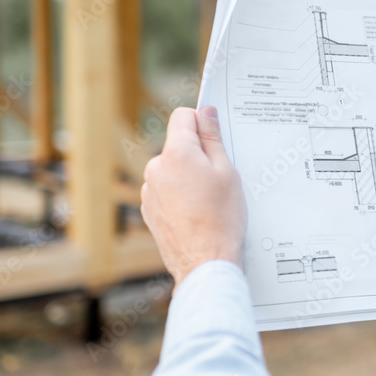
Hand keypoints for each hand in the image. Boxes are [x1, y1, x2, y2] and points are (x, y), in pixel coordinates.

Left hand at [140, 106, 246, 290]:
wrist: (205, 262)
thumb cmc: (221, 219)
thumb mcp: (227, 172)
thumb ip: (212, 138)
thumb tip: (205, 112)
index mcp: (176, 154)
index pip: (183, 116)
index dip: (201, 122)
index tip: (214, 136)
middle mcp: (156, 169)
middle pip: (177, 145)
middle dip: (197, 154)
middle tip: (218, 177)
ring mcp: (148, 190)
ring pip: (172, 169)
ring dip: (187, 176)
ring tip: (208, 200)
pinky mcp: (148, 210)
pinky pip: (165, 190)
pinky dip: (179, 195)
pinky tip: (196, 212)